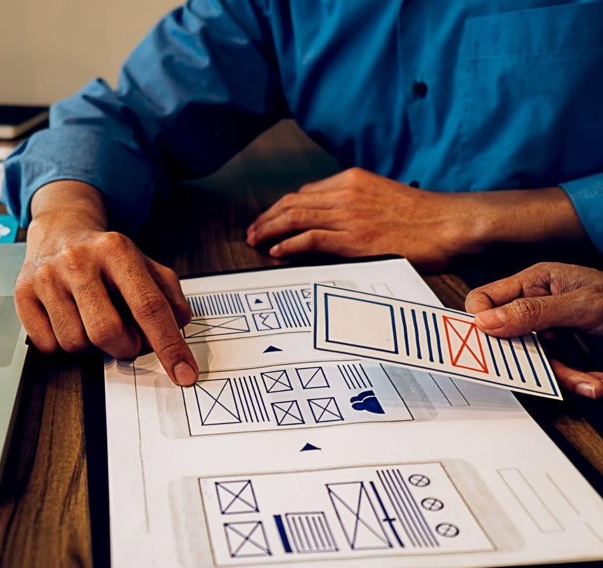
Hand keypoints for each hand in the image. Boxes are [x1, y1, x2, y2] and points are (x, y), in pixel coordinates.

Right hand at [14, 180, 198, 385]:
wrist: (60, 230)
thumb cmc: (106, 257)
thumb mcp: (146, 265)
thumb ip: (169, 296)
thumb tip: (178, 328)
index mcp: (117, 250)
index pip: (148, 306)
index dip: (169, 346)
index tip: (184, 374)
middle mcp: (78, 260)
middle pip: (107, 332)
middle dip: (124, 348)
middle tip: (126, 339)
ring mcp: (47, 276)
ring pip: (75, 343)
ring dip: (91, 346)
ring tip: (93, 321)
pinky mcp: (23, 293)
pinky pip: (47, 345)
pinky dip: (63, 344)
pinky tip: (69, 320)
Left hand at [246, 168, 584, 270]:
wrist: (450, 223)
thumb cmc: (424, 216)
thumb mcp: (383, 197)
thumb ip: (355, 202)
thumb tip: (332, 215)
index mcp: (352, 180)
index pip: (304, 193)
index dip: (280, 207)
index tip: (269, 219)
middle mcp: (345, 193)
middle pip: (292, 203)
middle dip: (266, 218)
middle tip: (252, 232)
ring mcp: (348, 215)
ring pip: (295, 218)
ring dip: (269, 231)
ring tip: (255, 241)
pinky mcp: (353, 238)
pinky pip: (310, 239)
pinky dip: (289, 245)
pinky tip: (276, 252)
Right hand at [465, 262, 602, 398]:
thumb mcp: (581, 305)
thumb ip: (532, 312)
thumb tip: (486, 321)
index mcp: (536, 282)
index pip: (485, 299)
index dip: (482, 319)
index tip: (489, 339)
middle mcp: (539, 307)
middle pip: (506, 336)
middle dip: (527, 356)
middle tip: (536, 366)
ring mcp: (553, 332)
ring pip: (532, 362)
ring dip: (563, 375)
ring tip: (589, 381)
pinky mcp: (568, 355)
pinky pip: (556, 374)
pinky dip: (579, 382)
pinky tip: (596, 383)